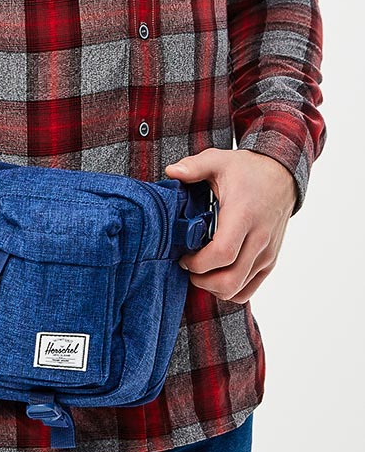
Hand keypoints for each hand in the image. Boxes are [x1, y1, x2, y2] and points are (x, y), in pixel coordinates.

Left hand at [164, 148, 297, 303]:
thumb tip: (171, 172)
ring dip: (213, 287)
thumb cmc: (247, 170)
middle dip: (201, 281)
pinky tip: (215, 274)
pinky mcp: (270, 261)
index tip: (182, 256)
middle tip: (187, 267)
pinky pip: (248, 290)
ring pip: (238, 290)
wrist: (281, 176)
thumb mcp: (218, 161)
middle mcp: (259, 238)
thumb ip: (193, 167)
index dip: (197, 263)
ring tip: (199, 270)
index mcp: (243, 215)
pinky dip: (229, 290)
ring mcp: (267, 253)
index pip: (222, 254)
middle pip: (229, 280)